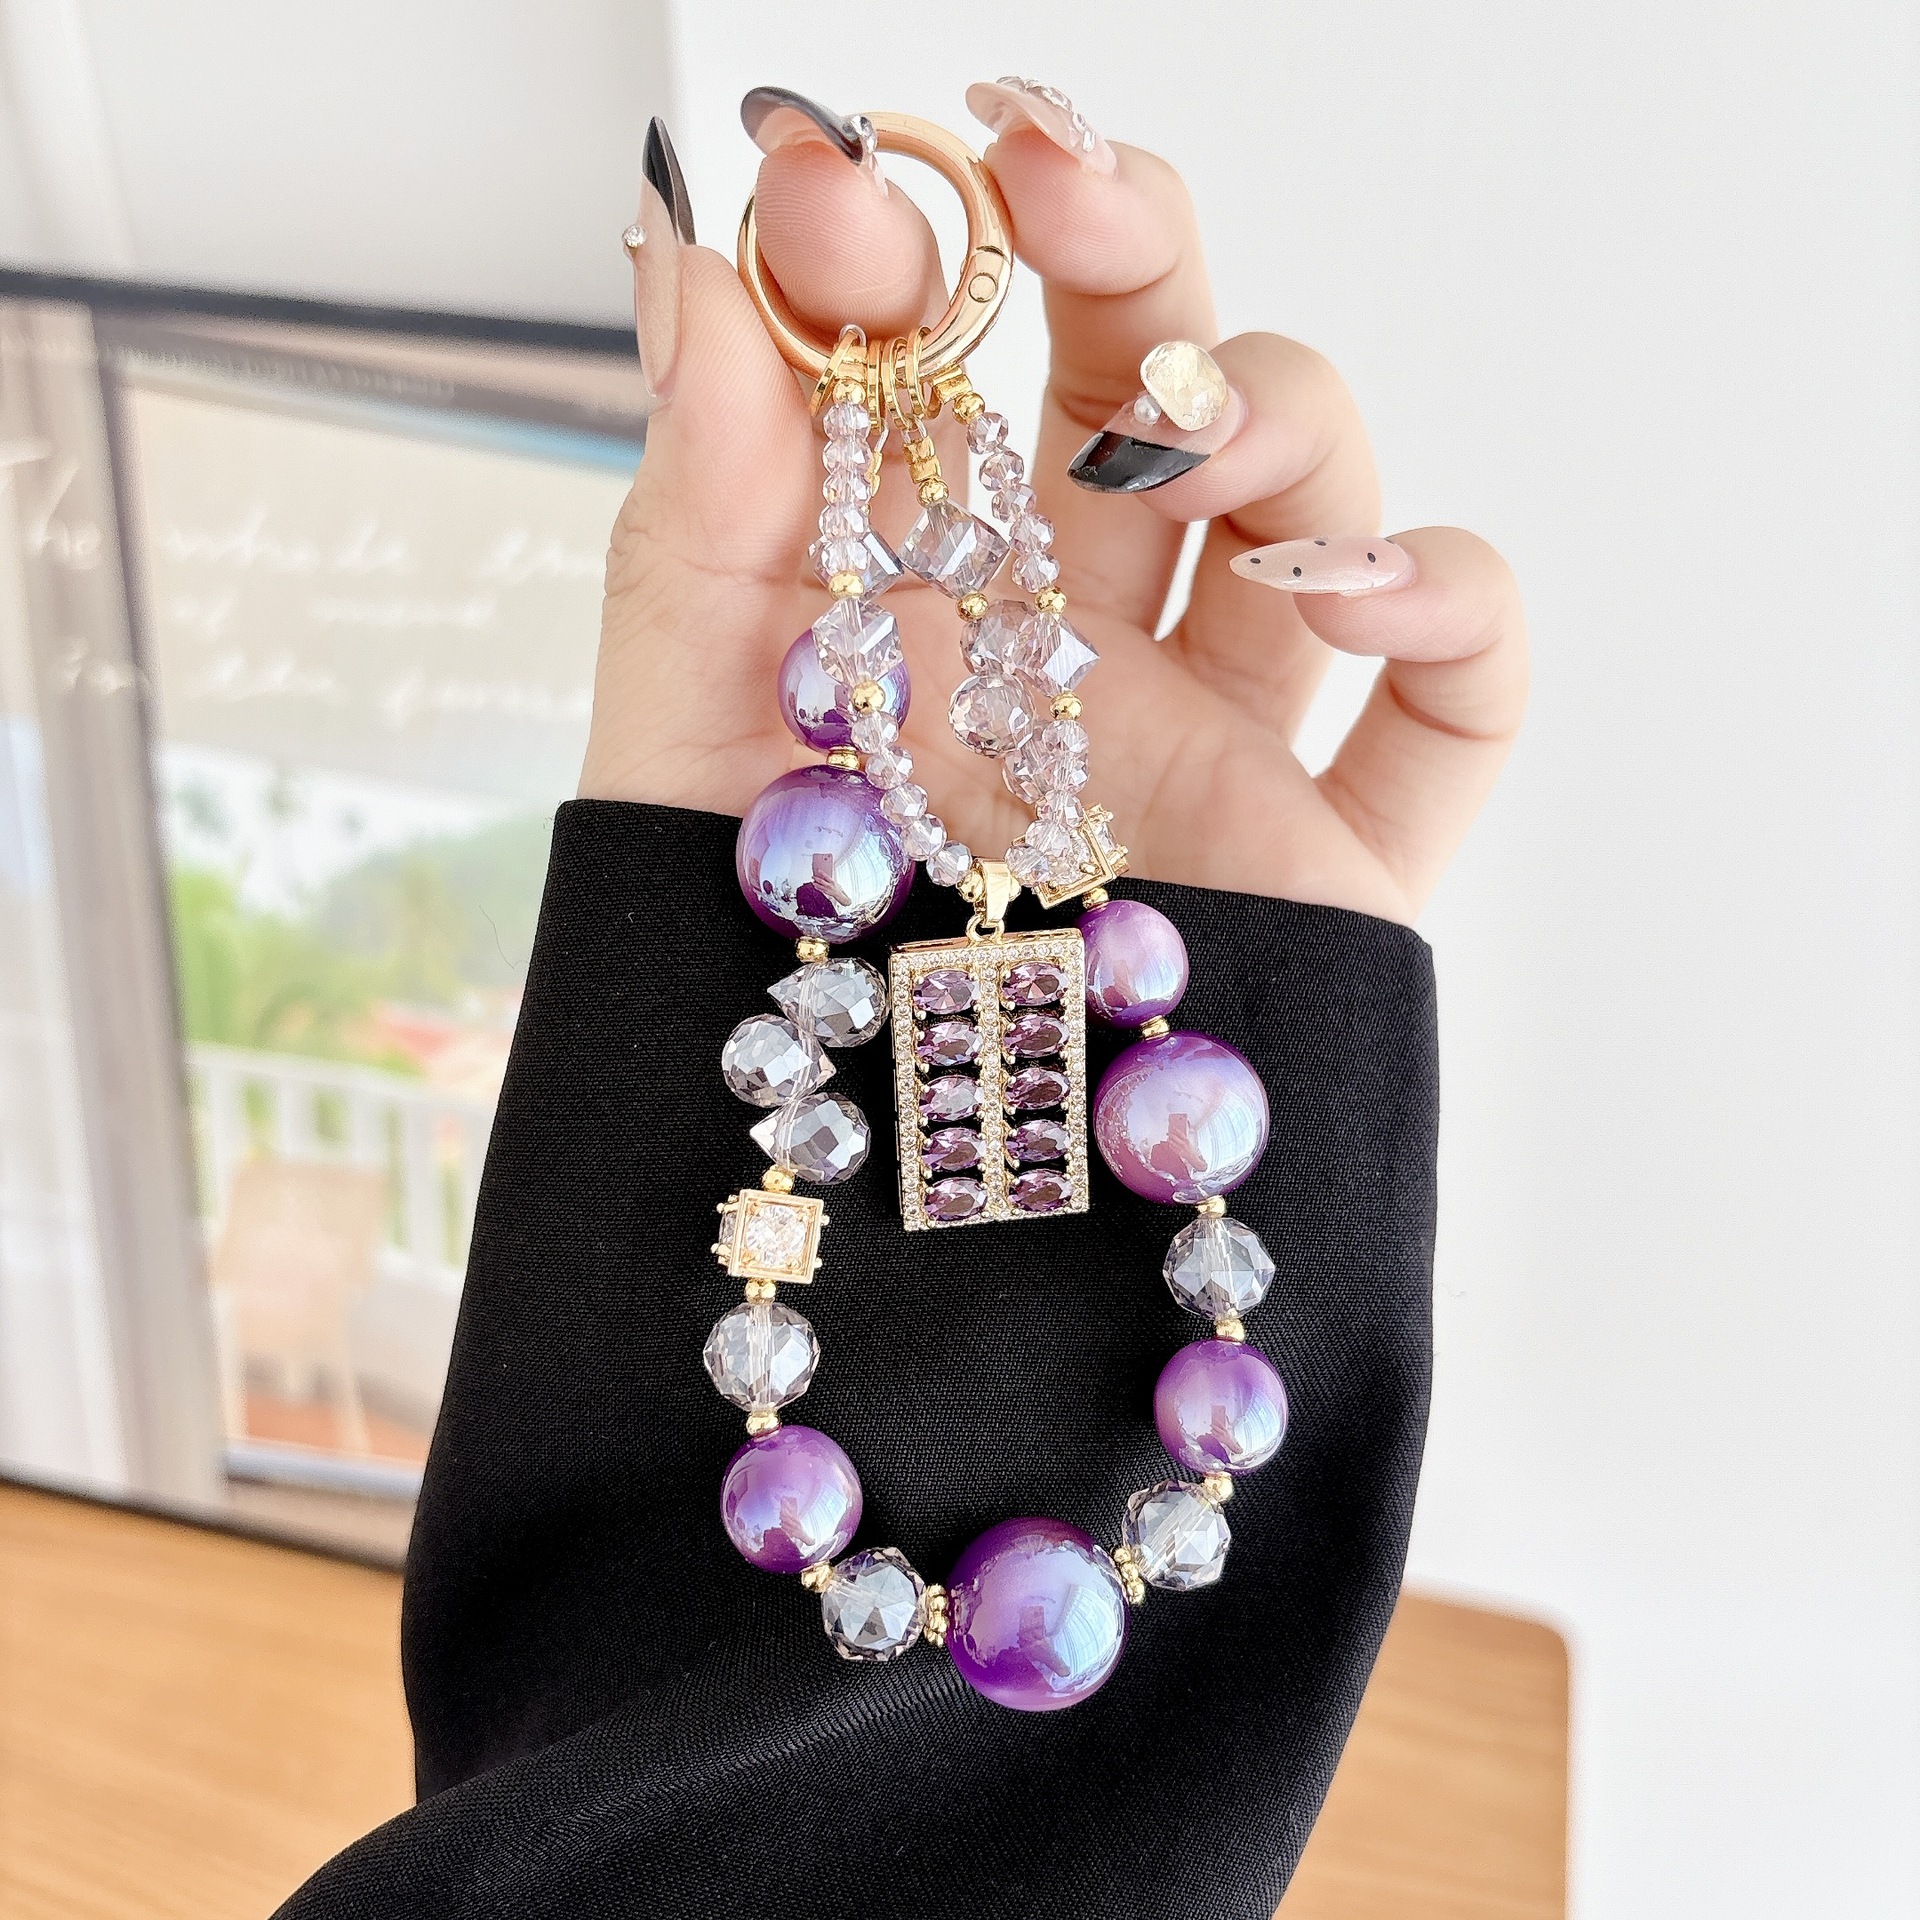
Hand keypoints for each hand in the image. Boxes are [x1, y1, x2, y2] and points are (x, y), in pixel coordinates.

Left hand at [583, 94, 1525, 922]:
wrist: (865, 1227)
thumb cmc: (745, 1000)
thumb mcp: (685, 738)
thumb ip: (698, 504)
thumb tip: (690, 238)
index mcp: (918, 600)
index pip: (959, 362)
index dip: (925, 248)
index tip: (853, 187)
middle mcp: (1078, 651)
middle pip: (1153, 381)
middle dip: (1124, 254)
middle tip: (1056, 187)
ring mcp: (1217, 745)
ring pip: (1318, 497)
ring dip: (1275, 411)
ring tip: (1179, 448)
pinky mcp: (1336, 861)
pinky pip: (1462, 703)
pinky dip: (1452, 603)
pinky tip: (1356, 587)